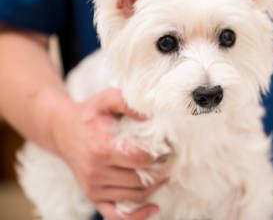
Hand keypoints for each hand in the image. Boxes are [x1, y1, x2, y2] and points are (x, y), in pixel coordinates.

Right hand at [52, 88, 164, 219]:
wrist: (64, 131)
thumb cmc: (91, 114)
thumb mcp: (107, 99)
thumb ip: (129, 103)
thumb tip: (151, 114)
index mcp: (100, 148)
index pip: (141, 159)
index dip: (160, 153)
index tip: (170, 145)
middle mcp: (96, 172)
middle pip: (141, 180)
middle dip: (163, 170)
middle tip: (174, 159)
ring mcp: (94, 188)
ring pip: (135, 195)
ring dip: (156, 186)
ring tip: (166, 171)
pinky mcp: (94, 198)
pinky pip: (117, 216)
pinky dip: (138, 216)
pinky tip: (154, 207)